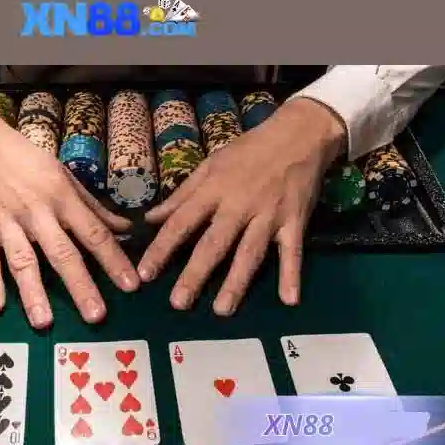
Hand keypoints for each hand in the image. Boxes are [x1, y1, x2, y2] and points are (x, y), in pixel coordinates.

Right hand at [0, 102, 139, 328]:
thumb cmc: (25, 159)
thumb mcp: (63, 176)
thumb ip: (92, 206)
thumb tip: (125, 229)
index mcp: (61, 198)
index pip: (94, 233)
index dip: (113, 260)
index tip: (130, 286)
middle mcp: (36, 213)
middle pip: (62, 253)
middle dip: (80, 286)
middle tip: (95, 316)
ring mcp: (5, 222)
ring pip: (22, 261)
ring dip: (33, 292)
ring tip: (44, 322)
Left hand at [138, 98, 345, 314]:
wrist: (299, 134)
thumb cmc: (249, 150)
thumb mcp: (210, 166)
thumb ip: (181, 195)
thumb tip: (149, 219)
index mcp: (213, 190)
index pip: (181, 223)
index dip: (162, 248)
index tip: (145, 273)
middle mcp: (238, 205)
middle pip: (214, 244)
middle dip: (195, 274)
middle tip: (178, 303)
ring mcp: (268, 215)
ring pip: (249, 253)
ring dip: (236, 283)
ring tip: (222, 311)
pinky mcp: (295, 222)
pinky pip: (293, 252)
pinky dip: (292, 274)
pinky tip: (289, 300)